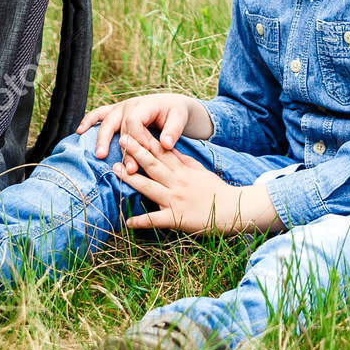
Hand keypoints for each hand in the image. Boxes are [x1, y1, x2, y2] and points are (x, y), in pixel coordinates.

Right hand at [76, 92, 212, 175]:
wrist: (170, 104)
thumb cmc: (175, 112)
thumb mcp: (179, 118)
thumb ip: (173, 130)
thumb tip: (166, 144)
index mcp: (145, 105)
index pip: (135, 122)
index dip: (138, 139)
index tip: (144, 155)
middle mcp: (129, 105)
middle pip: (119, 124)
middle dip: (121, 146)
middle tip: (126, 165)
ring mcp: (119, 108)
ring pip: (106, 121)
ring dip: (102, 138)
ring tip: (100, 155)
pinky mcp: (114, 112)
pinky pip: (97, 114)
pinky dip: (88, 121)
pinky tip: (79, 132)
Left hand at [115, 136, 280, 235]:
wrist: (234, 209)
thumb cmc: (217, 191)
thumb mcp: (201, 171)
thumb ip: (185, 161)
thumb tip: (171, 148)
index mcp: (183, 171)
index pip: (163, 152)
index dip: (148, 140)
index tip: (135, 129)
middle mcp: (178, 182)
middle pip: (154, 164)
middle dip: (136, 152)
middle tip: (122, 140)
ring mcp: (176, 200)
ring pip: (150, 187)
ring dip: (131, 179)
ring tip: (115, 171)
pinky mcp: (177, 218)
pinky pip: (157, 219)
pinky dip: (142, 221)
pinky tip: (128, 221)